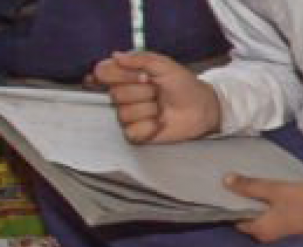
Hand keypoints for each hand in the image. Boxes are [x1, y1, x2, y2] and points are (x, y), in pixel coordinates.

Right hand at [93, 51, 221, 143]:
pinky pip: (131, 131)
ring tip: (160, 107)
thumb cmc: (183, 85)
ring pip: (124, 113)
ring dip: (148, 109)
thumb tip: (115, 56)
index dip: (110, 75)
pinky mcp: (135, 134)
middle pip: (115, 94)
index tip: (129, 75)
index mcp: (128, 75)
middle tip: (156, 90)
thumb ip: (140, 59)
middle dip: (141, 91)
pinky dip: (149, 127)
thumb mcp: (164, 65)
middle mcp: (125, 95)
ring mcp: (129, 116)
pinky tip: (159, 122)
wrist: (199, 108)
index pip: (104, 73)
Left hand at [225, 175, 302, 242]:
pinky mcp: (284, 228)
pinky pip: (268, 218)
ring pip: (258, 218)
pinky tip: (266, 195)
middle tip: (239, 186)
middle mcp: (263, 236)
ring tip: (251, 188)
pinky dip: (265, 208)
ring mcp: (275, 234)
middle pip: (246, 220)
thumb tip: (225, 180)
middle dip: (242, 204)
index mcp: (258, 230)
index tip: (226, 192)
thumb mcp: (276, 190)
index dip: (231, 206)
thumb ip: (250, 186)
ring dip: (254, 205)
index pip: (235, 220)